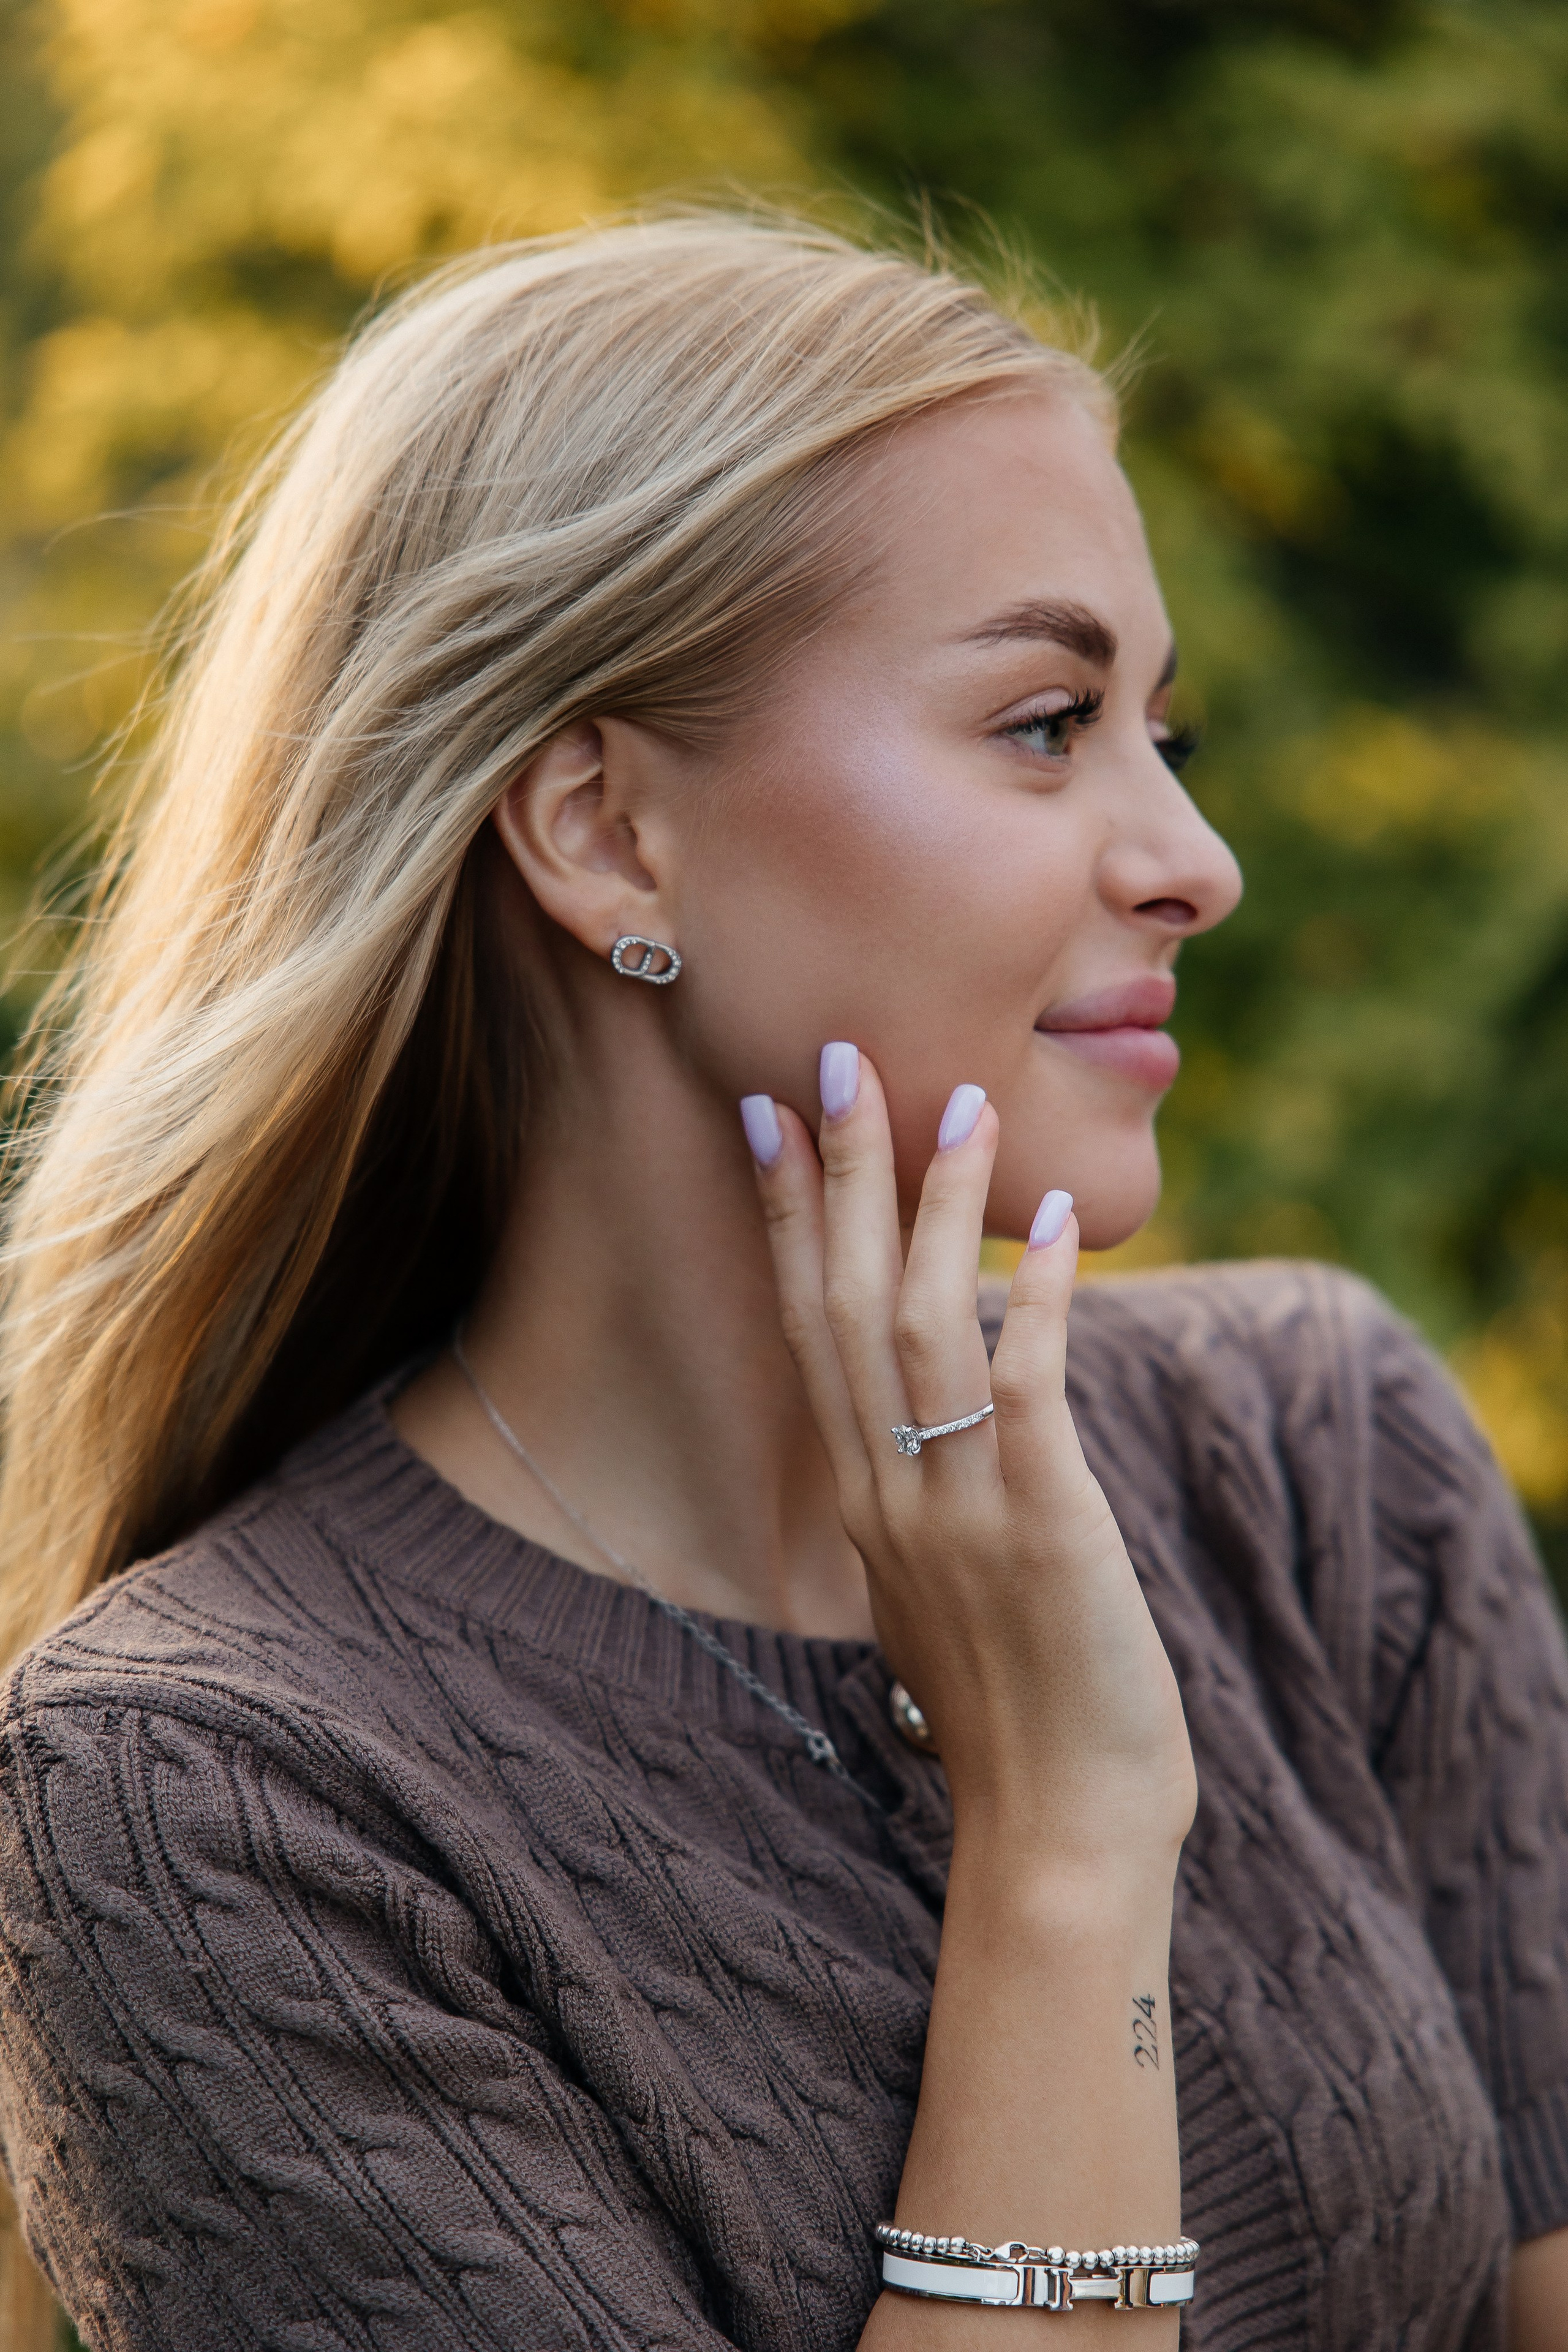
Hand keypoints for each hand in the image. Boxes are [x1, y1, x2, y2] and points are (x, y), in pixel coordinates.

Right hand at [748, 1048, 1195, 1875]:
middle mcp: (888, 1496)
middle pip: (843, 1304)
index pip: (805, 1332)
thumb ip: (925, 1508)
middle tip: (839, 1061)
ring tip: (958, 1101)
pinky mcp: (1041, 1526)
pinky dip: (1036, 1295)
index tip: (771, 1122)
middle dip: (838, 1177)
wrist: (1061, 1835)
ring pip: (921, 1325)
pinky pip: (1026, 1384)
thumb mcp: (940, 1597)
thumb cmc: (1015, 1718)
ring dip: (939, 1207)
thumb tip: (937, 1442)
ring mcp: (956, 1510)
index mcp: (862, 1505)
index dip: (786, 1220)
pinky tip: (1058, 1222)